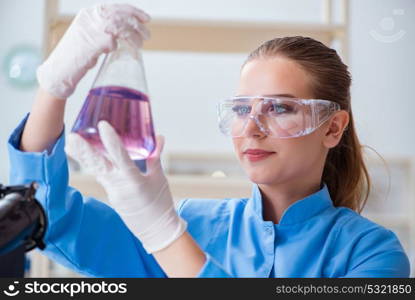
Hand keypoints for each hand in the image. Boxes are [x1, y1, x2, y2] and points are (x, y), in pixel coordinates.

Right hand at [37, 4, 150, 98]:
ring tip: (140, 44)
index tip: (145, 18)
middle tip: (147, 34)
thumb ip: (103, 32)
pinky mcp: (92, 43)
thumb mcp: (88, 38)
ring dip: (133, 36)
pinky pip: (115, 42)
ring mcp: (90, 30)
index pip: (114, 7)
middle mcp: (88, 19)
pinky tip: (130, 52)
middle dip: (137, 24)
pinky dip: (125, 47)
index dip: (132, 11)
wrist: (59, 72)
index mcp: (87, 15)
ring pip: (120, 27)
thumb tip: (124, 31)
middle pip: (119, 15)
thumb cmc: (74, 58)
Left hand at [65, 121, 186, 252]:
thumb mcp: (159, 178)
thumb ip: (155, 156)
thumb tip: (158, 137)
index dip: (111, 141)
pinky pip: (102, 177)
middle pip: (98, 166)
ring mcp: (112, 192)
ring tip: (70, 145)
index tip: (103, 125)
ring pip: (96, 171)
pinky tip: (90, 156)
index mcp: (134, 181)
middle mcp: (119, 186)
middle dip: (84, 151)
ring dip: (83, 157)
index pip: (121, 157)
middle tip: (71, 137)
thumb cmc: (160, 203)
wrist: (156, 229)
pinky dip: (96, 166)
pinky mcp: (111, 196)